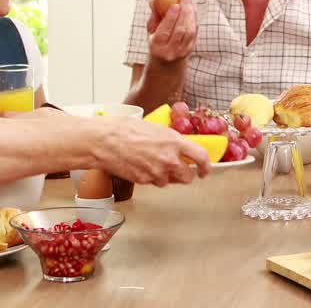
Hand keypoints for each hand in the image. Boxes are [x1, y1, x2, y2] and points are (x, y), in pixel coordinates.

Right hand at [92, 116, 210, 185]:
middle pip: (188, 177)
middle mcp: (168, 159)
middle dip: (185, 174)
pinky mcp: (144, 181)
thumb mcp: (155, 128)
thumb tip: (179, 146)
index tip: (205, 169)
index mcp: (174, 142)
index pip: (201, 157)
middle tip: (179, 168)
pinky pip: (154, 183)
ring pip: (170, 182)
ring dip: (166, 176)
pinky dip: (152, 177)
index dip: (206, 166)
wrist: (104, 141)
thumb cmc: (124, 129)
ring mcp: (156, 173)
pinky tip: (142, 165)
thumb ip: (170, 139)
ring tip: (153, 162)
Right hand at [147, 0, 196, 64]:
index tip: (175, 4)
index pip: (164, 32)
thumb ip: (153, 15)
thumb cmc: (156, 41)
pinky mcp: (190, 50)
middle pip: (180, 31)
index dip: (171, 17)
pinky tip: (192, 9)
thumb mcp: (151, 31)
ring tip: (189, 1)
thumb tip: (153, 0)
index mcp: (156, 47)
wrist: (165, 63)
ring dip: (191, 14)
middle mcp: (170, 52)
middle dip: (184, 12)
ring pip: (189, 31)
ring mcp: (182, 52)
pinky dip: (194, 19)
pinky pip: (194, 33)